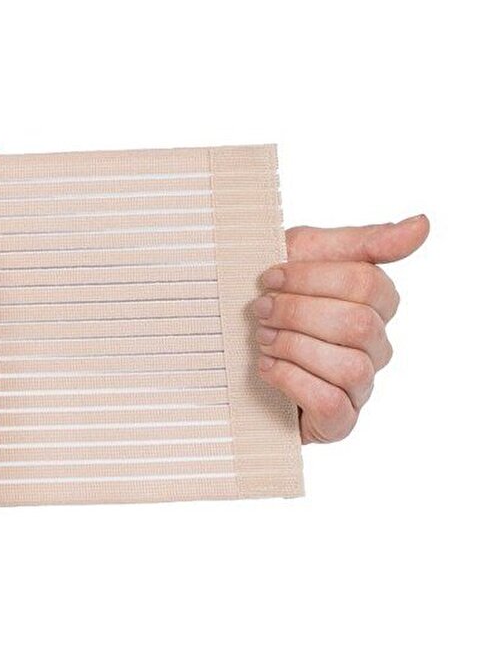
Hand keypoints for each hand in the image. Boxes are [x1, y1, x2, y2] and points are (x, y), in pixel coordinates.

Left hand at [254, 214, 429, 443]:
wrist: (222, 345)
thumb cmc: (270, 296)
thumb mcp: (305, 253)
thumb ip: (364, 241)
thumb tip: (423, 224)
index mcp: (376, 303)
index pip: (367, 284)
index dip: (311, 278)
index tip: (268, 277)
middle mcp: (376, 345)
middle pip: (358, 325)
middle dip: (298, 314)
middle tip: (260, 311)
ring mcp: (360, 385)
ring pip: (350, 367)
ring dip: (294, 348)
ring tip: (263, 341)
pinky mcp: (338, 422)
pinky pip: (333, 404)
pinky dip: (293, 382)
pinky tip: (267, 369)